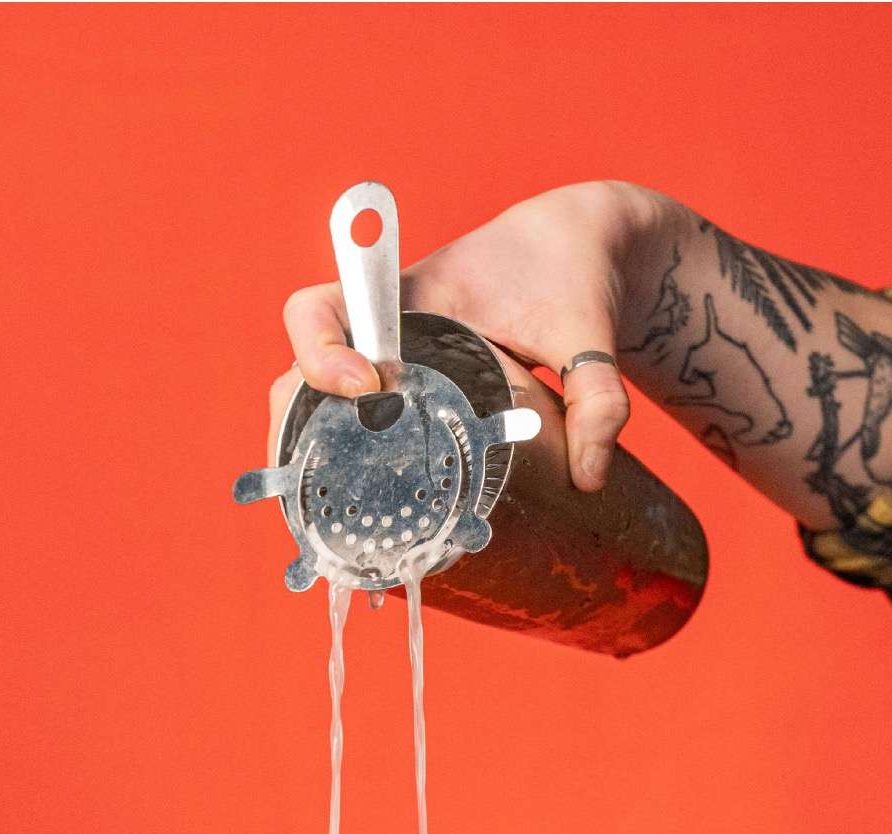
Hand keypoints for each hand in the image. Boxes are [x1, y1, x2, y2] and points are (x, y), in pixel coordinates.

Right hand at [270, 180, 669, 490]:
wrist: (574, 254)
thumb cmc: (568, 273)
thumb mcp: (585, 327)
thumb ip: (595, 395)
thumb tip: (585, 477)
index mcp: (408, 298)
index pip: (319, 309)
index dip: (319, 352)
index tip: (369, 386)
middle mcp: (379, 337)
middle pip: (297, 380)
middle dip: (296, 432)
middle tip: (333, 481)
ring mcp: (382, 373)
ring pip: (312, 416)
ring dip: (312, 464)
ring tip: (335, 518)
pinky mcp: (400, 405)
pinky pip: (349, 435)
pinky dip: (341, 473)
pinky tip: (361, 520)